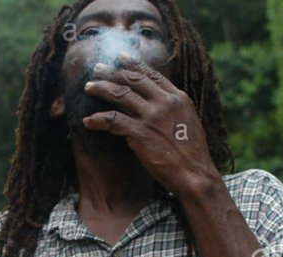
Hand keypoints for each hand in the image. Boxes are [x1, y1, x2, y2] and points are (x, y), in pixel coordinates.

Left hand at [81, 52, 217, 196]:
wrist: (194, 174)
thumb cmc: (192, 155)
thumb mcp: (189, 122)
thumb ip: (173, 110)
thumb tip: (157, 105)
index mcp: (178, 98)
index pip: (153, 75)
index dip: (134, 64)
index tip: (120, 56)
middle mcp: (165, 102)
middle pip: (134, 80)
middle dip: (113, 72)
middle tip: (98, 68)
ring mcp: (152, 116)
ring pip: (121, 94)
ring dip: (102, 89)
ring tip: (88, 87)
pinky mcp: (141, 133)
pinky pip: (113, 120)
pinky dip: (98, 119)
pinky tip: (87, 121)